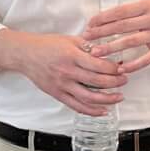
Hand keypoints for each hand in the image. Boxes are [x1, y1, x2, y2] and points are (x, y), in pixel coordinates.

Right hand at [0, 31, 127, 116]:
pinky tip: (103, 111)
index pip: (99, 65)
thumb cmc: (48, 45)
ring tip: (119, 97)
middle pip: (97, 82)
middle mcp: (67, 72)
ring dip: (107, 99)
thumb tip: (110, 50)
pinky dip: (91, 111)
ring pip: (89, 98)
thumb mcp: (71, 40)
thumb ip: (90, 46)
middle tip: (125, 80)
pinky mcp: (57, 94)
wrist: (25, 54)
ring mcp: (62, 85)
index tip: (123, 68)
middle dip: (115, 83)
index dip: (114, 69)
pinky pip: (76, 106)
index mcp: (72, 56)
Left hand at [82, 0, 149, 73]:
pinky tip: (121, 68)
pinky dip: (133, 64)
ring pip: (130, 42)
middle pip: (122, 26)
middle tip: (86, 38)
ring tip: (96, 53)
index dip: (103, 18)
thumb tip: (111, 18)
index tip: (90, 24)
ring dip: (111, 48)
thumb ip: (135, 11)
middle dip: (102, 33)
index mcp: (148, 6)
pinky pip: (146, 58)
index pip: (120, 12)